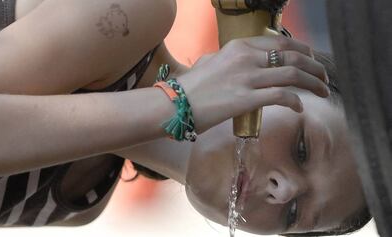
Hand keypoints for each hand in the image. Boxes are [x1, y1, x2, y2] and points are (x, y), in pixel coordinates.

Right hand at [177, 35, 328, 132]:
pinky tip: (299, 106)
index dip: (303, 50)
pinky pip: (281, 96)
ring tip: (322, 91)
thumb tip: (238, 63)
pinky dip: (295, 101)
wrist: (172, 105)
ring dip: (313, 83)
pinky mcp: (246, 99)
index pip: (280, 42)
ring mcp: (247, 78)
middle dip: (315, 66)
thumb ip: (227, 60)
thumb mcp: (209, 63)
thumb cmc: (189, 88)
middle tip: (324, 77)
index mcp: (238, 46)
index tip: (311, 59)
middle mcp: (246, 57)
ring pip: (292, 75)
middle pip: (293, 56)